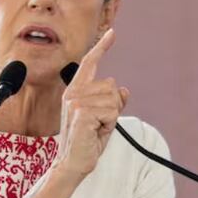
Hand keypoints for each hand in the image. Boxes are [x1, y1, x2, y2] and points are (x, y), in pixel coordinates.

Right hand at [54, 29, 129, 180]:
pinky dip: (109, 125)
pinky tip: (95, 133)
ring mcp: (76, 102)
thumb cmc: (86, 142)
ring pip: (114, 100)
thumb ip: (112, 102)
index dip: (102, 47)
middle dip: (113, 107)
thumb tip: (124, 90)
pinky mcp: (82, 113)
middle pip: (112, 86)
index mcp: (75, 91)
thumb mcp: (103, 119)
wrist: (72, 164)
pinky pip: (111, 111)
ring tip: (96, 130)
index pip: (90, 63)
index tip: (112, 33)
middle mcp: (73, 93)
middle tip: (99, 124)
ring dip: (111, 118)